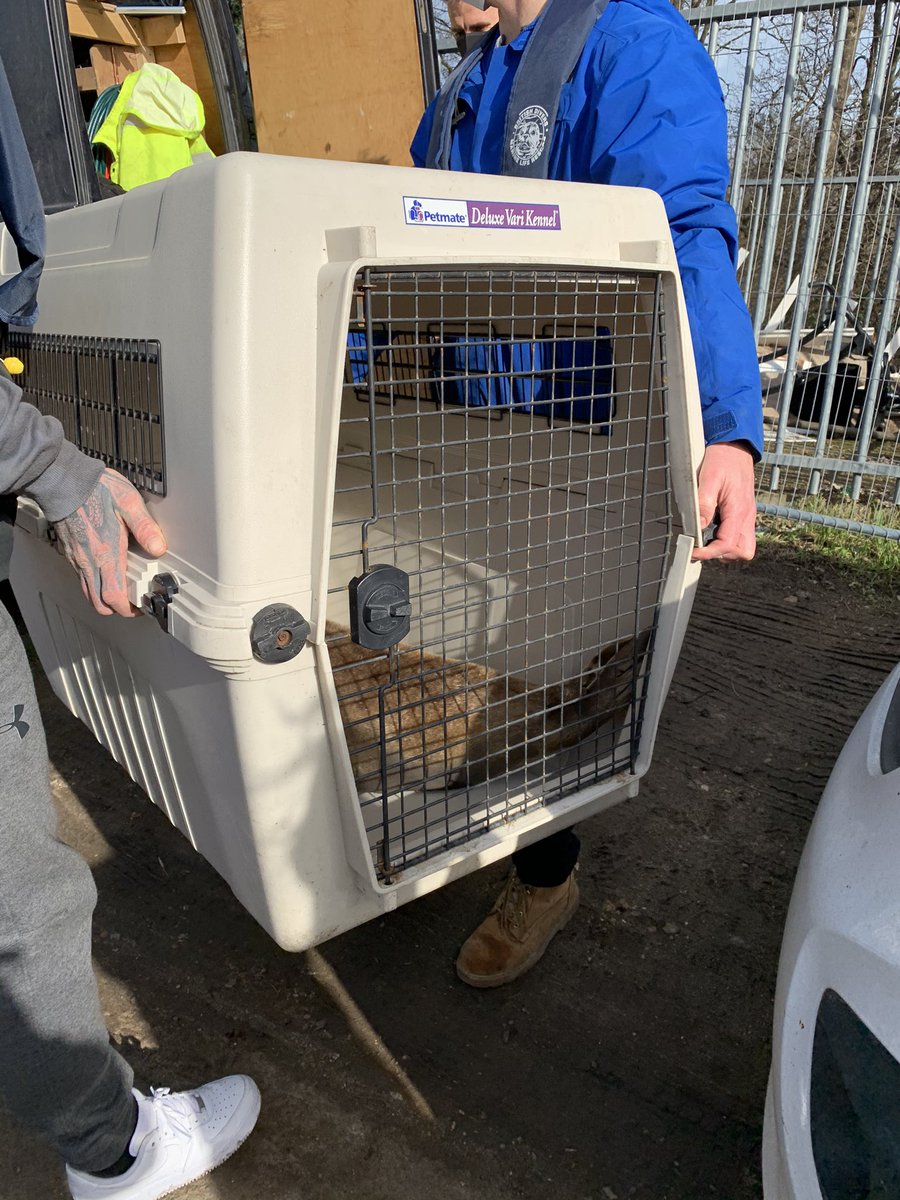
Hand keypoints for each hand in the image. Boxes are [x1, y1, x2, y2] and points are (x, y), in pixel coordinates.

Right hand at [52, 468, 166, 616]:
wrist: (63, 480)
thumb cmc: (95, 489)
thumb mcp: (128, 501)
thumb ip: (145, 527)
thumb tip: (159, 547)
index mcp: (106, 552)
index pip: (114, 596)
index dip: (128, 609)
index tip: (140, 607)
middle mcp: (89, 560)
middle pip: (99, 603)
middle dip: (116, 609)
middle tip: (132, 602)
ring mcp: (77, 558)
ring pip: (88, 593)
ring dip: (103, 598)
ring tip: (121, 589)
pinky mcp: (70, 552)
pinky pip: (81, 578)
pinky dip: (93, 584)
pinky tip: (106, 572)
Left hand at [691, 441, 756, 561]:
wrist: (735, 446)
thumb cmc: (723, 459)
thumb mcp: (709, 478)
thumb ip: (704, 503)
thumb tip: (699, 526)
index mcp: (738, 510)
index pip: (727, 544)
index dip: (709, 553)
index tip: (694, 551)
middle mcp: (746, 516)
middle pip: (742, 551)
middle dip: (722, 554)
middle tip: (703, 546)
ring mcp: (746, 515)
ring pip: (742, 545)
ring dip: (724, 547)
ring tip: (706, 538)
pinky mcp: (743, 513)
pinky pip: (739, 534)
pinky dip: (726, 538)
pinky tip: (712, 529)